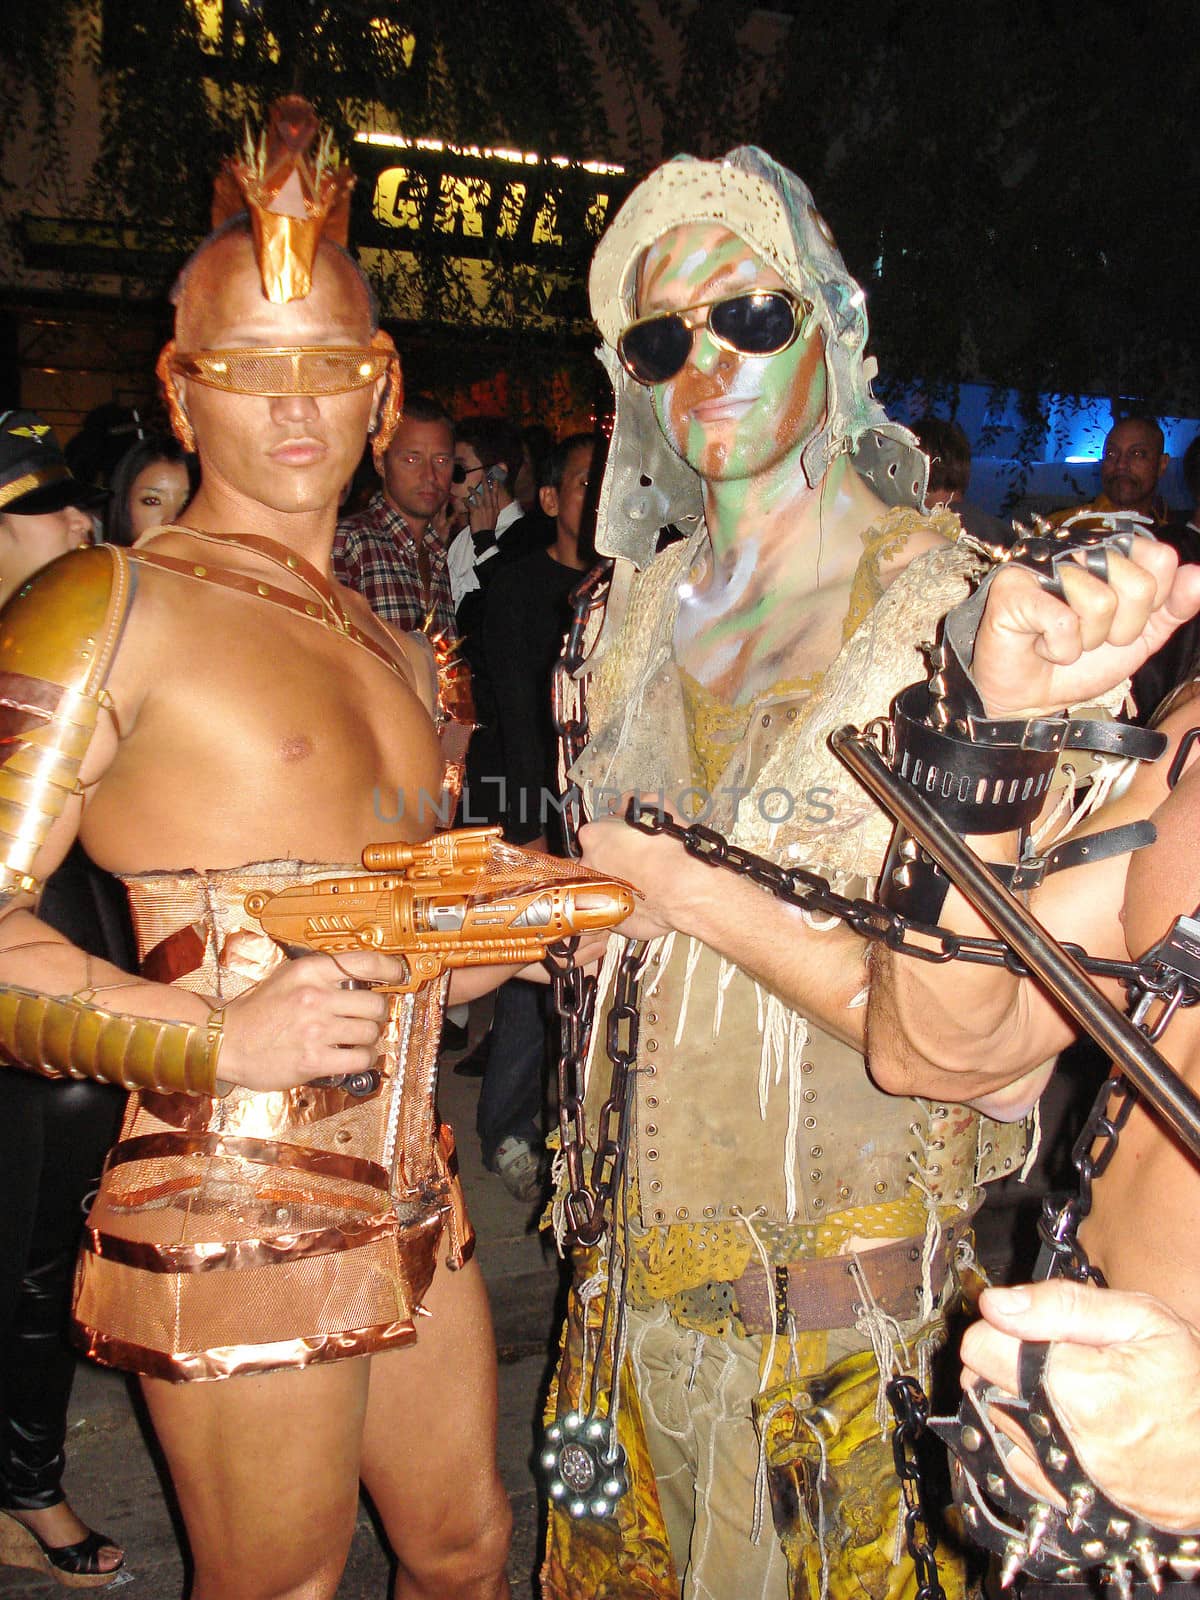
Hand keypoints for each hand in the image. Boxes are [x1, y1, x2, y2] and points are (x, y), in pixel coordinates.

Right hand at [218, 950, 404, 1090]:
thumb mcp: (287, 977)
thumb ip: (322, 974)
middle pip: (376, 1003)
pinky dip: (364, 1059)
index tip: (398, 975)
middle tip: (369, 1018)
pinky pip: (359, 1058)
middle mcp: (314, 997)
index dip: (391, 969)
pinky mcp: (312, 1059)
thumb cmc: (258, 1011)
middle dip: (377, 1013)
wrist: (226, 1040)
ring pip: (371, 1032)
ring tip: (357, 1039)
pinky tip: (354, 1057)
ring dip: (370, 1038)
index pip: (365, 962)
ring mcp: (314, 1029)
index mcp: (309, 971)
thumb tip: (363, 977)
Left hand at [468, 478, 501, 541]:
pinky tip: (463, 499)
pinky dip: (466, 501)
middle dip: (485, 482)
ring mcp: (482, 508)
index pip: (495, 494)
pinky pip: (469, 503)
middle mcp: (489, 506)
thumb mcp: (494, 518)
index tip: (495, 479)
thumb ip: (492, 510)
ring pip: (478, 495)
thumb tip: (491, 505)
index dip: (495, 486)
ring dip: (473, 490)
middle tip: (483, 475)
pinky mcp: (475, 511)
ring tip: (469, 488)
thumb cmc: (489, 528)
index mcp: (495, 508)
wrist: (485, 535)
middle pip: (487, 492)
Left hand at [578, 795, 701, 941]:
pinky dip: (626, 908)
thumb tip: (621, 804)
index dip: (614, 836)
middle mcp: (590, 866)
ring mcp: (597, 896)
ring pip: (602, 888)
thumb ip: (631, 801)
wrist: (685, 888)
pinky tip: (645, 905)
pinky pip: (614, 912)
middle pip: (595, 861)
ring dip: (616, 886)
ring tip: (644, 886)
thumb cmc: (672, 849)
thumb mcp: (655, 807)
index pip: (596, 833)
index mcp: (594, 837)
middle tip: (638, 864)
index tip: (628, 841)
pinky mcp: (610, 921)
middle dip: (612, 862)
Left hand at [962, 1280, 1199, 1529]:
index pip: (980, 1346)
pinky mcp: (1061, 1500)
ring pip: (995, 1420)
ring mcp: (1059, 1476)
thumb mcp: (1143, 1321)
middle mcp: (1058, 1439)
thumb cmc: (1195, 1386)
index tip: (1028, 1325)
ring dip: (1014, 1399)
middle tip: (1052, 1355)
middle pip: (982, 1383)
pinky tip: (1060, 1423)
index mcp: (1074, 1387)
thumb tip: (997, 1303)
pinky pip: (1013, 1460)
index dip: (1002, 1327)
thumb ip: (1062, 1305)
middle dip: (1005, 1361)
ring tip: (1066, 1390)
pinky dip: (1025, 1437)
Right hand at [969, 537, 1199, 718]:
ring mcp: (1045, 566)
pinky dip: (1058, 649)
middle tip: (1091, 637)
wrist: (1031, 698)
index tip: (1123, 622)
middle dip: (1120, 629)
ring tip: (1063, 641)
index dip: (1150, 604)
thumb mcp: (1140, 639)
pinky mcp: (1014, 588)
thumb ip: (1173, 608)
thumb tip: (1197, 576)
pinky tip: (1041, 645)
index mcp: (1113, 555)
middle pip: (1137, 583)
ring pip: (1100, 603)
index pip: (1160, 559)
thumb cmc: (1080, 663)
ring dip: (1085, 642)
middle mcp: (1080, 552)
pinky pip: (1063, 623)